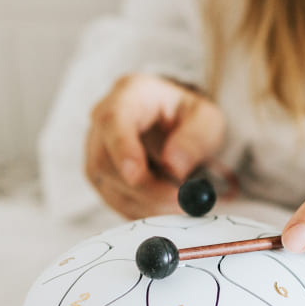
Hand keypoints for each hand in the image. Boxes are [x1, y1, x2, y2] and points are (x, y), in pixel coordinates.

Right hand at [85, 73, 225, 218]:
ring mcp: (97, 150)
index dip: (121, 149)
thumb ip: (195, 139)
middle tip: (181, 200)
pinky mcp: (101, 178)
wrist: (179, 128)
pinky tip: (165, 206)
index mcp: (130, 95)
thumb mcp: (207, 120)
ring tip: (180, 202)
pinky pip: (115, 202)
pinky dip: (143, 211)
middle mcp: (104, 121)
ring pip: (109, 187)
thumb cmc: (190, 118)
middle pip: (105, 161)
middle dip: (144, 188)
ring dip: (147, 203)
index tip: (137, 176)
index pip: (113, 120)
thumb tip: (173, 166)